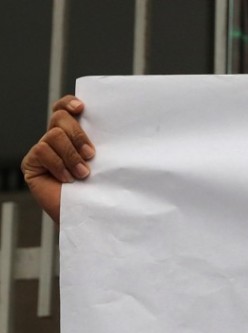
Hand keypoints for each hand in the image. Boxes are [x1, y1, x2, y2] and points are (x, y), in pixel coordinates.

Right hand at [20, 95, 94, 222]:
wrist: (89, 216)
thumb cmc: (101, 191)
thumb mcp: (105, 165)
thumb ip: (102, 146)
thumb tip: (118, 128)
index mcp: (74, 136)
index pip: (65, 109)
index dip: (69, 103)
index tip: (81, 108)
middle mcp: (56, 140)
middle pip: (60, 118)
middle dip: (78, 135)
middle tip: (92, 155)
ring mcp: (42, 151)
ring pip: (54, 135)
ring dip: (72, 155)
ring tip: (83, 174)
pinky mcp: (31, 164)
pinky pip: (43, 151)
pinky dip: (58, 165)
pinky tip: (67, 180)